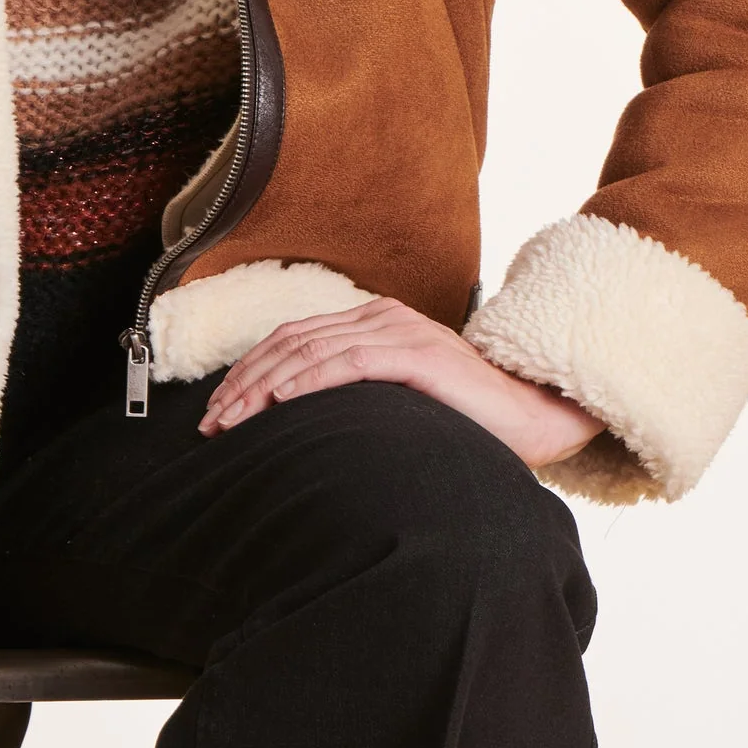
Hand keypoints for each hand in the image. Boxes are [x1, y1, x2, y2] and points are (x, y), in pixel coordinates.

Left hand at [199, 294, 604, 469]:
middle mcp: (382, 317)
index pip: (294, 340)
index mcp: (375, 323)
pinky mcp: (416, 354)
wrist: (535, 418)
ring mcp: (399, 331)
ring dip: (263, 387)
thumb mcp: (398, 404)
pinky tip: (278, 404)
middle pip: (291, 342)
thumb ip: (358, 400)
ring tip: (233, 419)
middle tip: (211, 422)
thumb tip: (301, 430)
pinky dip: (305, 382)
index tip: (219, 409)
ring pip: (310, 351)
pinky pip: (347, 363)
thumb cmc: (468, 421)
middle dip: (244, 383)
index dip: (251, 371)